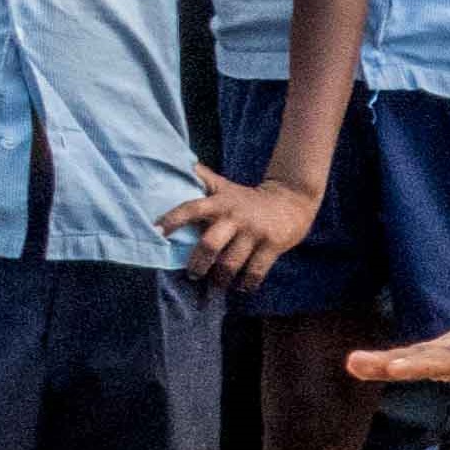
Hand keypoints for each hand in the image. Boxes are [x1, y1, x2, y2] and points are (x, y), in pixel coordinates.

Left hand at [159, 167, 317, 288]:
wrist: (292, 200)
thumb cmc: (249, 199)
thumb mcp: (226, 186)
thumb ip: (203, 178)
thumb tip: (176, 163)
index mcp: (221, 203)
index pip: (192, 209)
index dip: (173, 219)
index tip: (156, 232)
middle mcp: (236, 217)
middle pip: (210, 244)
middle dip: (198, 264)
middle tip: (193, 274)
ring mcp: (255, 233)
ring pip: (230, 264)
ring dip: (220, 279)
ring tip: (217, 284)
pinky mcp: (273, 246)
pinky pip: (255, 272)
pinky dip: (246, 284)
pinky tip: (241, 287)